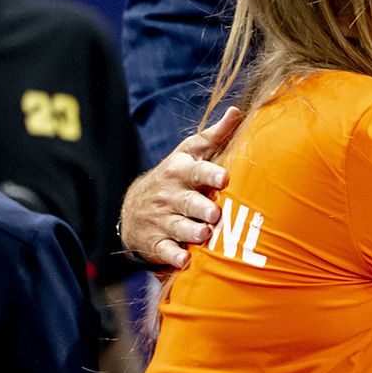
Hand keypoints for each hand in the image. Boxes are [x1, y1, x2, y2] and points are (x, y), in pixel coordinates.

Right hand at [119, 107, 241, 268]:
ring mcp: (161, 219)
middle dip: (200, 207)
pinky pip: (164, 251)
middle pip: (186, 202)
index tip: (225, 178)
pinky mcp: (155, 241)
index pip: (196, 171)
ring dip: (190, 232)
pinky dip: (172, 257)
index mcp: (181, 171)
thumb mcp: (190, 153)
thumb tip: (236, 111)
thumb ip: (214, 136)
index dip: (210, 174)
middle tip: (214, 213)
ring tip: (204, 235)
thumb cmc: (176, 176)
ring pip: (177, 227)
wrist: (135, 206)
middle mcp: (170, 195)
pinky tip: (184, 261)